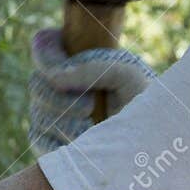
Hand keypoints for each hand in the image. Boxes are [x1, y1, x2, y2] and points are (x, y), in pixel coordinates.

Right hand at [28, 28, 154, 156]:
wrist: (153, 140)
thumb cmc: (144, 101)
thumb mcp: (127, 76)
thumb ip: (93, 69)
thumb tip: (55, 78)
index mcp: (77, 58)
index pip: (43, 46)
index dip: (48, 58)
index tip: (63, 74)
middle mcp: (60, 83)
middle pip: (36, 84)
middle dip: (60, 99)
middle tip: (88, 108)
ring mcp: (52, 112)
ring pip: (38, 113)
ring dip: (63, 121)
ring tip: (89, 128)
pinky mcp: (50, 140)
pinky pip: (38, 138)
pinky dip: (55, 141)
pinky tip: (78, 143)